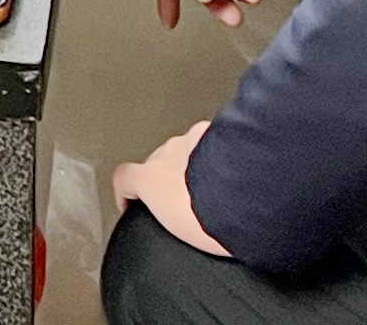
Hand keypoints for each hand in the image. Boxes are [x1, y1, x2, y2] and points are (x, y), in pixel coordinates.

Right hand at [110, 122, 231, 257]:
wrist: (243, 199)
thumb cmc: (212, 219)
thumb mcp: (177, 232)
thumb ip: (168, 223)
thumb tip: (176, 232)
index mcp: (151, 178)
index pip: (124, 177)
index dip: (126, 190)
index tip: (132, 203)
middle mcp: (169, 153)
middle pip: (158, 162)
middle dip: (168, 178)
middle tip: (185, 201)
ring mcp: (195, 140)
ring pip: (187, 150)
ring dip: (193, 165)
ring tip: (211, 188)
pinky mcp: (220, 134)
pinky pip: (212, 142)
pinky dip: (216, 155)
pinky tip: (228, 172)